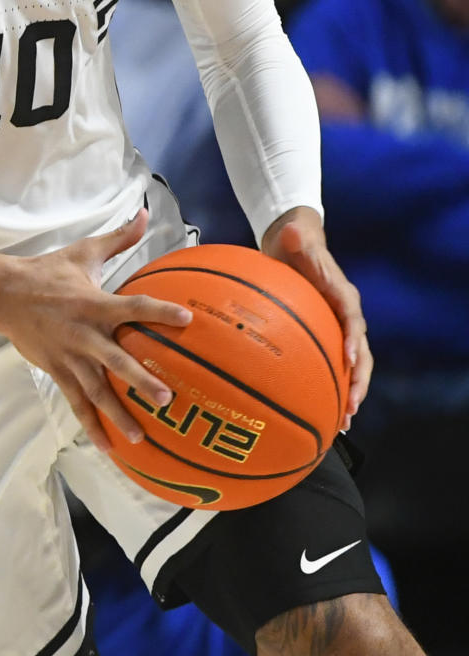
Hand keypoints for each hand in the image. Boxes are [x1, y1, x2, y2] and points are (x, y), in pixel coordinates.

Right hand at [0, 210, 192, 451]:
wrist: (2, 295)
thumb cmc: (48, 272)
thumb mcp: (83, 252)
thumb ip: (118, 238)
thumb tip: (146, 212)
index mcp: (94, 304)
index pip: (133, 307)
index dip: (159, 313)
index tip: (187, 321)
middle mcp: (84, 335)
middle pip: (116, 361)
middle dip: (140, 381)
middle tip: (167, 399)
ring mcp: (69, 357)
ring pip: (96, 391)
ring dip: (118, 414)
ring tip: (140, 437)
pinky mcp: (58, 372)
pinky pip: (77, 403)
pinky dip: (92, 426)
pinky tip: (109, 447)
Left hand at [261, 208, 370, 429]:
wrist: (295, 244)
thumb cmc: (296, 243)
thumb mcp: (296, 237)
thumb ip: (296, 238)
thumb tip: (292, 234)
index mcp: (342, 294)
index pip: (352, 318)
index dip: (353, 339)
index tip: (348, 360)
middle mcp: (347, 314)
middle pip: (361, 351)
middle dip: (359, 379)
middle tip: (351, 405)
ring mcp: (339, 327)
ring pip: (354, 365)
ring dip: (352, 392)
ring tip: (344, 421)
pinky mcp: (328, 335)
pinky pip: (336, 365)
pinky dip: (335, 388)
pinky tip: (326, 413)